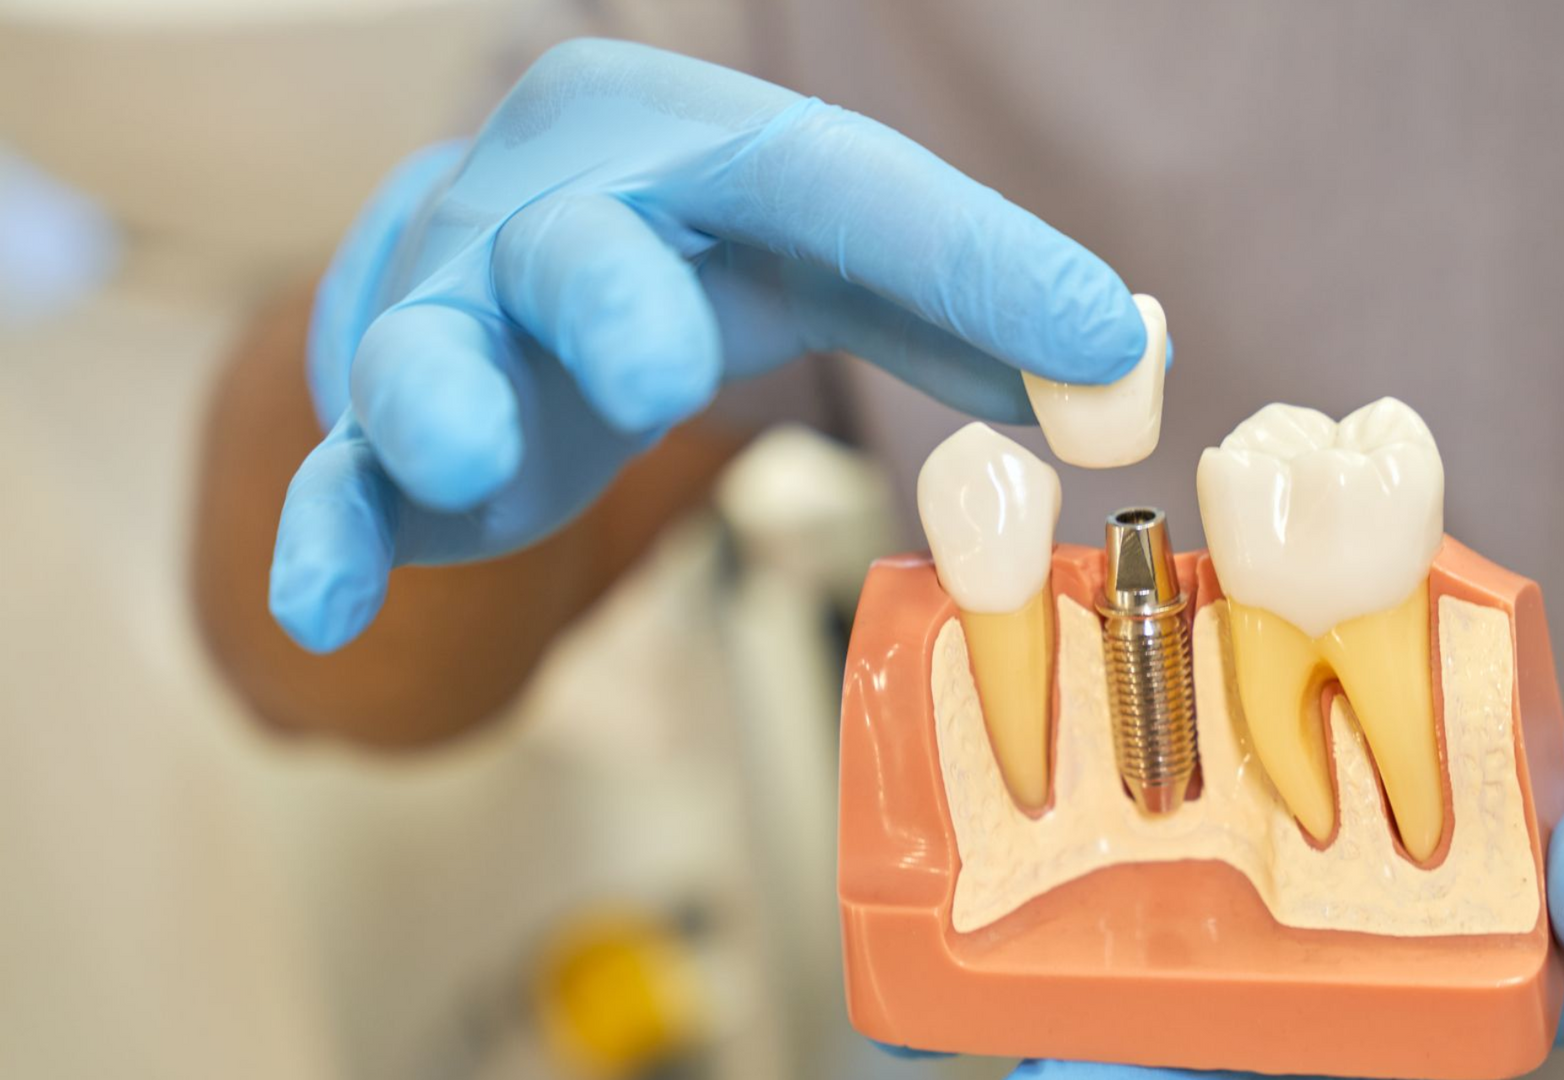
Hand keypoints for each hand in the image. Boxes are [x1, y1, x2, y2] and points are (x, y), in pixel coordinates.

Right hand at [270, 39, 1146, 651]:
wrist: (500, 280)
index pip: (834, 186)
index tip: (1105, 347)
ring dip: (441, 395)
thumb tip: (1134, 362)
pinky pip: (342, 477)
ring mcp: (452, 319)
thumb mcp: (833, 262)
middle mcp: (554, 210)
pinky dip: (329, 532)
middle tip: (666, 372)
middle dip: (612, 300)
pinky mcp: (384, 433)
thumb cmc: (692, 260)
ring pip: (425, 344)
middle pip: (578, 243)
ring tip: (467, 456)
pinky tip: (326, 603)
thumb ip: (970, 310)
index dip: (969, 260)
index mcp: (693, 153)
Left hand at [995, 666, 1563, 1076]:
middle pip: (1265, 976)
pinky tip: (1168, 717)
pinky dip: (1250, 756)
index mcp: (1500, 993)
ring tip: (1032, 838)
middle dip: (1137, 979)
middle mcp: (1439, 941)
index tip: (1072, 1064)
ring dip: (1168, 864)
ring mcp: (1429, 869)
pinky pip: (1324, 782)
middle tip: (999, 965)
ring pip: (1276, 881)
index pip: (1326, 1043)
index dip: (1200, 1056)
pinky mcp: (1432, 791)